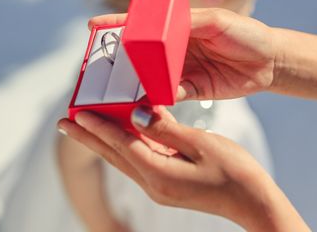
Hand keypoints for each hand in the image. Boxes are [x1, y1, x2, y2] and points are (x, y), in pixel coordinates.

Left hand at [58, 107, 308, 231]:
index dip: (97, 126)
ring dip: (102, 142)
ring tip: (83, 127)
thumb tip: (136, 113)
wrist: (253, 202)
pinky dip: (125, 146)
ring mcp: (159, 187)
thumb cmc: (234, 170)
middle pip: (113, 155)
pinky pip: (139, 161)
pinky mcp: (167, 185)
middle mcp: (153, 183)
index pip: (120, 144)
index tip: (75, 113)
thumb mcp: (200, 144)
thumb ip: (165, 129)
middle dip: (88, 138)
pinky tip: (122, 134)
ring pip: (123, 159)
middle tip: (63, 123)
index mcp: (159, 174)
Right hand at [89, 8, 275, 100]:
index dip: (117, 23)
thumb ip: (187, 24)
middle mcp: (174, 48)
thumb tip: (158, 30)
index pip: (143, 22)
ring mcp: (181, 69)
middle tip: (100, 66)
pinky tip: (149, 100)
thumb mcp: (216, 21)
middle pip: (141, 52)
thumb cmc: (244, 32)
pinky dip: (158, 98)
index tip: (93, 26)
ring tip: (118, 88)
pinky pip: (168, 95)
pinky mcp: (191, 90)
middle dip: (121, 59)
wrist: (270, 61)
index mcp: (177, 25)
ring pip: (151, 76)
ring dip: (136, 82)